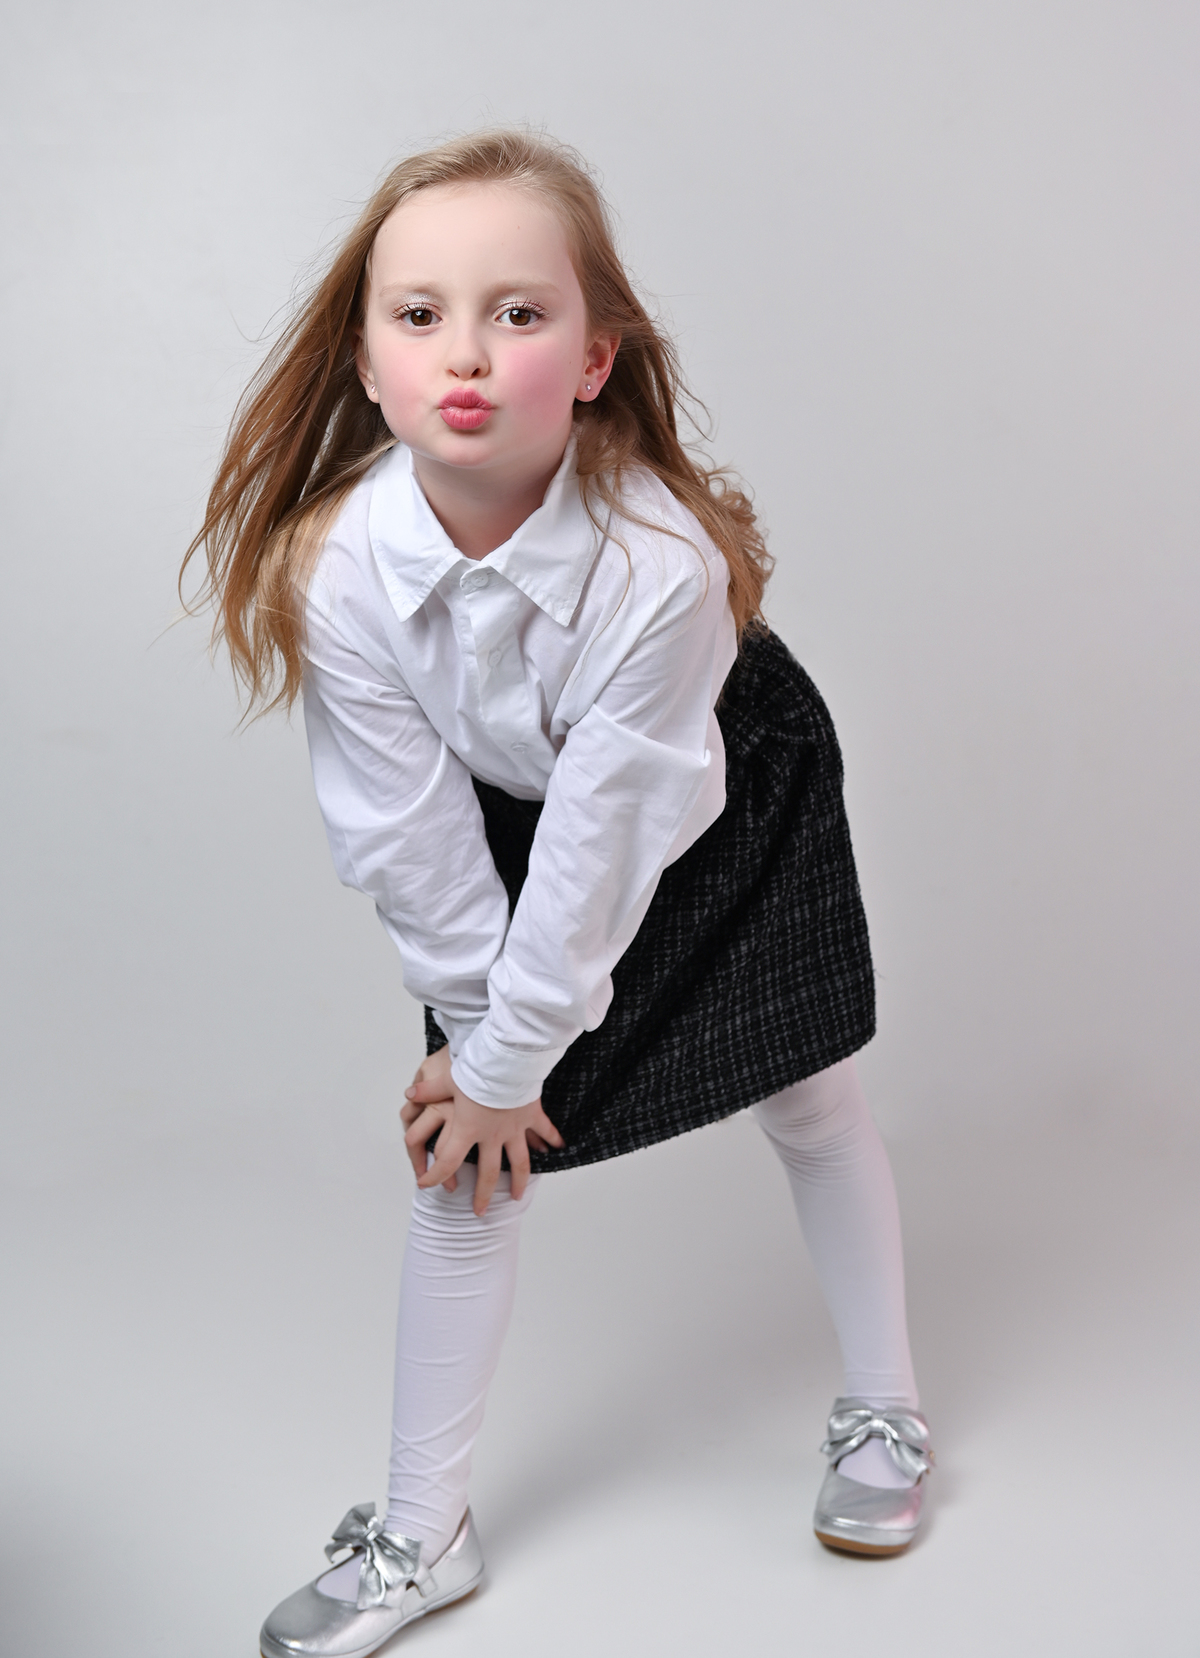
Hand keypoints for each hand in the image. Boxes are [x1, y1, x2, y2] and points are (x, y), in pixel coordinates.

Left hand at [401, 1045, 563, 1212]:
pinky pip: (544, 1131)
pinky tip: (559, 1149)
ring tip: (518, 1196)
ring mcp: (515, 1128)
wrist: (508, 1059)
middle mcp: (492, 1135)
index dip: (435, 1176)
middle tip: (480, 1211)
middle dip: (484, 1194)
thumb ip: (429, 1090)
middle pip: (488, 1173)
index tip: (427, 1184)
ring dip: (519, 1181)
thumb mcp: (448, 1080)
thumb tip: (409, 1093)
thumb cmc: (477, 1069)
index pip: (447, 1161)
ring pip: (519, 1163)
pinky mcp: (531, 1115)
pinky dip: (552, 1140)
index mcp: (468, 1129)